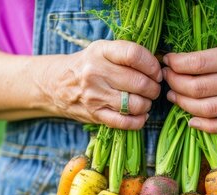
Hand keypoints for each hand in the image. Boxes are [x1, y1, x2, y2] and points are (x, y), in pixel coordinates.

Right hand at [41, 40, 162, 129]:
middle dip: (154, 88)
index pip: (134, 55)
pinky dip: (138, 120)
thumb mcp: (102, 50)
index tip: (156, 72)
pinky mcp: (95, 115)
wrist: (57, 84)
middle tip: (153, 89)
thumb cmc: (89, 65)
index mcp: (100, 51)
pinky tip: (140, 115)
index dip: (152, 65)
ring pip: (135, 104)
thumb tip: (159, 66)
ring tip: (145, 101)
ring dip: (147, 105)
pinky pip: (125, 122)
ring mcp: (94, 95)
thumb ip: (127, 55)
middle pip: (139, 83)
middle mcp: (96, 72)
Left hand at [162, 35, 216, 132]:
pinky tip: (190, 119)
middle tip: (167, 77)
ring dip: (183, 103)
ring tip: (174, 95)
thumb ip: (212, 48)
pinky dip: (203, 126)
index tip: (168, 61)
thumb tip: (179, 56)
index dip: (176, 63)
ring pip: (205, 109)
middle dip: (175, 83)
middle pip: (197, 88)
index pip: (198, 63)